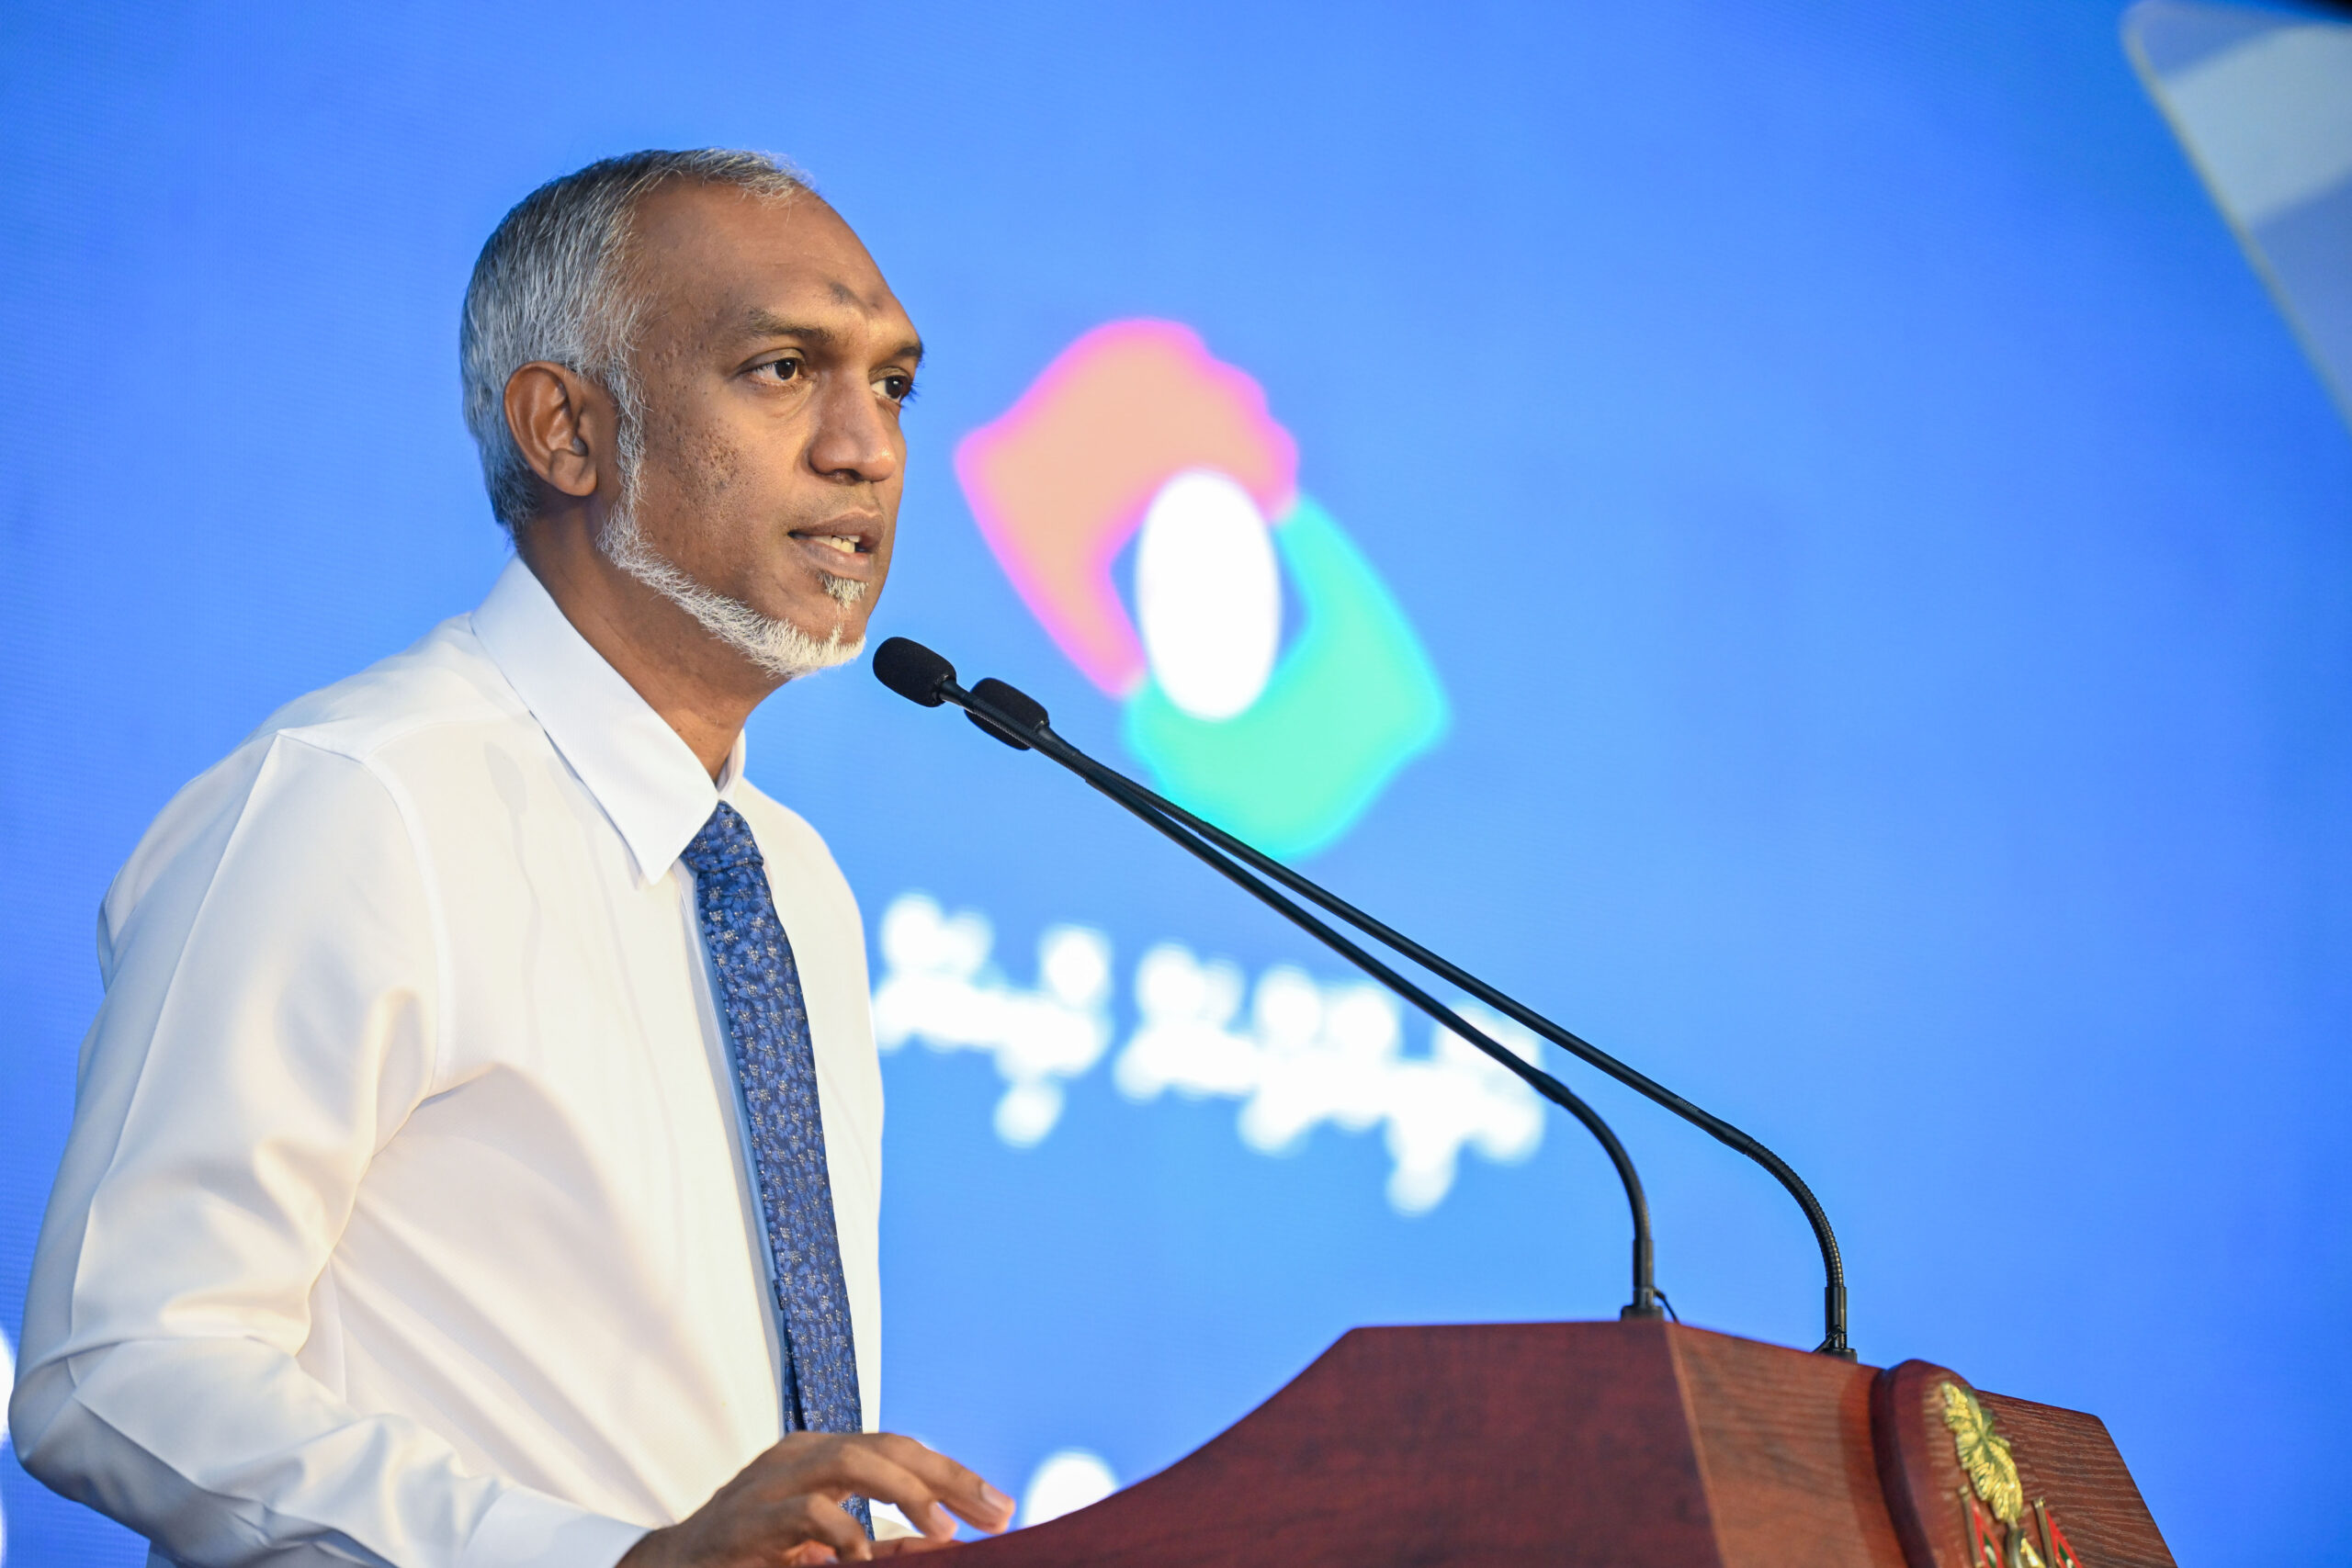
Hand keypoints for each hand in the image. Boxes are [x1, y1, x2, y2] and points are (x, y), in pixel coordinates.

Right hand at [617, 1431, 1014, 1566]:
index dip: (953, 1474)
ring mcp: (772, 1481)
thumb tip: (942, 1546)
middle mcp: (800, 1455)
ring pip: (852, 1463)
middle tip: (995, 1513)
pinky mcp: (749, 1518)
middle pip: (887, 1447)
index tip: (1000, 1506)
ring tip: (944, 1531)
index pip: (900, 1450)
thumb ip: (877, 1545)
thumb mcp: (826, 1546)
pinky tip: (867, 1559)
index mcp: (822, 1456)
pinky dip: (844, 1535)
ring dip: (907, 1494)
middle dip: (947, 1479)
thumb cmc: (754, 1555)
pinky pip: (807, 1514)